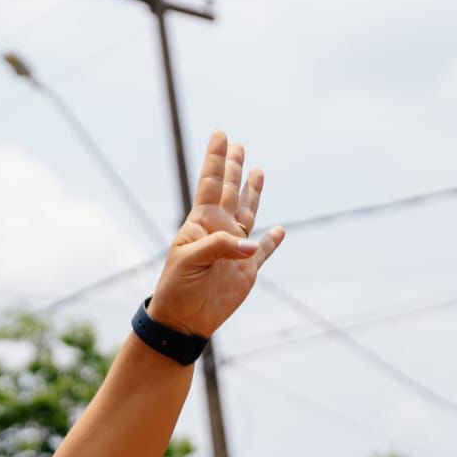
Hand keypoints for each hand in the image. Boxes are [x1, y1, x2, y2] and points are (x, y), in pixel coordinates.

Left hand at [147, 130, 283, 336]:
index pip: (211, 184)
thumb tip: (252, 244)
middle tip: (237, 144)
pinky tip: (279, 229)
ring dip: (253, 192)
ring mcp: (234, 249)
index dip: (216, 160)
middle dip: (233, 168)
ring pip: (248, 213)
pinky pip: (264, 251)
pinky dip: (272, 241)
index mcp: (200, 224)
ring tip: (257, 170)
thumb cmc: (177, 288)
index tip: (221, 135)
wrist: (183, 320)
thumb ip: (220, 246)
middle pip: (230, 192)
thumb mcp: (191, 261)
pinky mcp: (248, 270)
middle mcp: (219, 231)